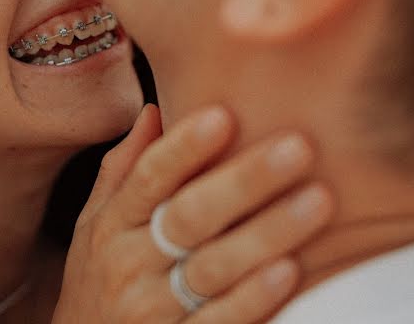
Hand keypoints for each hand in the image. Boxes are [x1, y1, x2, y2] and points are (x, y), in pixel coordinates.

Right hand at [53, 104, 332, 323]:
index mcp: (112, 224)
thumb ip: (123, 171)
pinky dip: (254, 298)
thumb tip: (153, 110)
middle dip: (244, 181)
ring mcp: (151, 311)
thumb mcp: (95, 225)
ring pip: (213, 268)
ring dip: (267, 233)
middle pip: (188, 216)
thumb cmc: (98, 280)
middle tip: (298, 147)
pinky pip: (220, 323)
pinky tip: (290, 270)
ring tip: (318, 200)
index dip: (185, 147)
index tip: (224, 114)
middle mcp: (129, 263)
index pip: (148, 176)